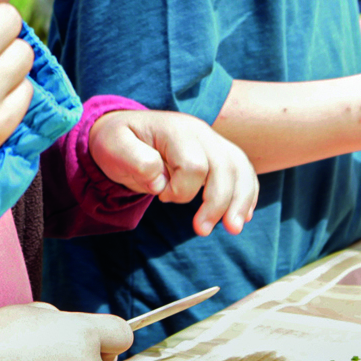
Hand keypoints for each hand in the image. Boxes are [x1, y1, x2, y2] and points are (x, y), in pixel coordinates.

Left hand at [88, 110, 257, 235]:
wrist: (126, 132)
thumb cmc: (118, 142)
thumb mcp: (112, 147)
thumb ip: (134, 160)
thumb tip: (159, 181)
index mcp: (174, 130)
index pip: (193, 165)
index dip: (180, 190)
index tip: (160, 195)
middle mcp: (199, 132)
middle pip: (224, 167)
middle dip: (217, 203)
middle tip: (200, 231)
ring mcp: (212, 141)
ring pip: (240, 169)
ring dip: (240, 201)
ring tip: (233, 228)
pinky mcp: (218, 153)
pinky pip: (243, 171)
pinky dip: (247, 193)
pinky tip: (243, 215)